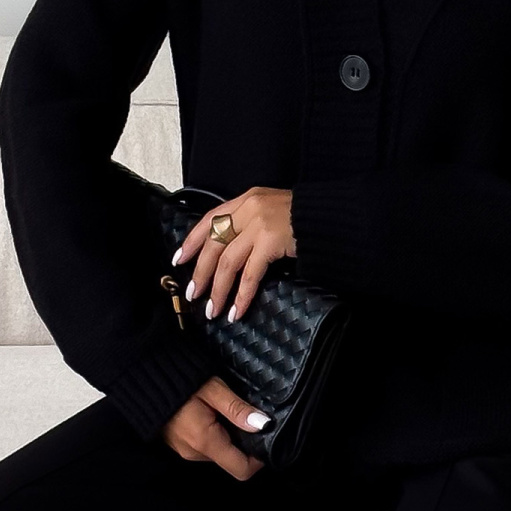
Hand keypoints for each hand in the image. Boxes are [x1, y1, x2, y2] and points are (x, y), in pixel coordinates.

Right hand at [163, 375, 270, 480]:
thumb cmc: (178, 381)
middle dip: (243, 442)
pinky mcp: (179, 444)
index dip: (258, 459)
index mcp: (206, 442)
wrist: (142, 377)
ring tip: (224, 411)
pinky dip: (214, 434)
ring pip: (219, 453)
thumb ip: (238, 409)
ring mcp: (185, 451)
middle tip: (244, 416)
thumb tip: (263, 424)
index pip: (242, 470)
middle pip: (231, 460)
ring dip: (228, 436)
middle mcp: (195, 453)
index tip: (264, 437)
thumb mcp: (214, 389)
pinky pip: (205, 446)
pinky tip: (211, 413)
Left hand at [173, 186, 295, 326]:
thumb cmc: (306, 218)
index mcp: (246, 201)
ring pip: (227, 262)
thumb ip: (251, 224)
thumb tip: (230, 251)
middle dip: (200, 272)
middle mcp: (248, 210)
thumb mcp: (272, 210)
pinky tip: (236, 310)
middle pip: (213, 244)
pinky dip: (241, 295)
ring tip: (213, 309)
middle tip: (193, 293)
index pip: (209, 220)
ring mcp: (259, 225)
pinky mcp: (271, 242)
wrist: (331, 216)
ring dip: (218, 289)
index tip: (180, 259)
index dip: (192, 241)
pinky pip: (250, 274)